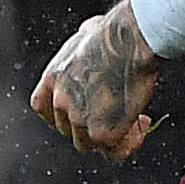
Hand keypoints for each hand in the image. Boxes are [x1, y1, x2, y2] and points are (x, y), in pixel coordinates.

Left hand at [32, 0, 159, 158]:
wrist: (131, 40)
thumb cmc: (116, 32)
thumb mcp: (85, 34)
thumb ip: (82, 45)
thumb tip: (90, 32)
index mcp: (53, 79)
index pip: (42, 108)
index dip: (60, 115)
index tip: (77, 115)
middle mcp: (60, 102)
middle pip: (69, 130)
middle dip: (92, 126)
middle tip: (118, 115)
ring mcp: (79, 120)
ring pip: (90, 145)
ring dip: (111, 137)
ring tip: (135, 120)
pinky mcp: (102, 133)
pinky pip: (114, 152)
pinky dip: (129, 143)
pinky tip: (142, 125)